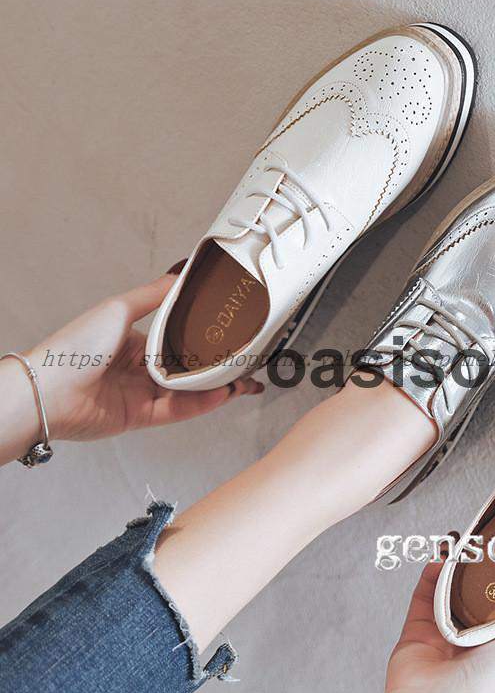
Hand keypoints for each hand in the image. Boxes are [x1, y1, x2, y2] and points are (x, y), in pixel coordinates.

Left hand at [21, 267, 263, 441]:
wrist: (50, 390)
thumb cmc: (76, 345)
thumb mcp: (119, 308)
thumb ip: (154, 295)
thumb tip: (181, 275)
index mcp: (133, 341)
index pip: (178, 339)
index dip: (205, 339)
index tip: (231, 336)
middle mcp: (139, 368)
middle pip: (188, 368)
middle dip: (218, 367)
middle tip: (246, 364)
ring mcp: (141, 393)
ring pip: (188, 391)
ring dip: (217, 387)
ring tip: (243, 382)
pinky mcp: (141, 417)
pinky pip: (177, 409)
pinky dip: (200, 403)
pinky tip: (221, 395)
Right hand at [350, 538, 494, 692]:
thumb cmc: (483, 684)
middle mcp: (476, 634)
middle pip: (480, 590)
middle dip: (482, 565)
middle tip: (487, 539)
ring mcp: (446, 629)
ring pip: (451, 587)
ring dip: (456, 564)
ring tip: (463, 542)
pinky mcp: (420, 626)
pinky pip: (425, 592)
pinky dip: (431, 573)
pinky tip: (439, 558)